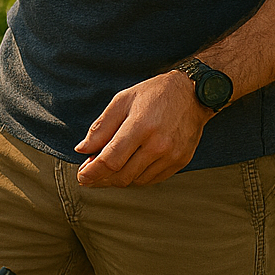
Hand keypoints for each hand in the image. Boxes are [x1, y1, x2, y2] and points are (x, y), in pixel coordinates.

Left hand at [73, 71, 212, 187]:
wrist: (193, 94)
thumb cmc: (154, 94)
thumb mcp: (122, 101)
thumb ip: (101, 127)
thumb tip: (82, 149)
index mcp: (141, 127)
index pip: (111, 160)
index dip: (92, 172)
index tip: (82, 176)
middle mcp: (158, 145)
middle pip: (122, 175)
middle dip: (101, 179)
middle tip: (90, 175)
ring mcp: (171, 156)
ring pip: (136, 180)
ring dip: (118, 180)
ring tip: (107, 170)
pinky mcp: (180, 162)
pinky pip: (152, 180)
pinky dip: (136, 178)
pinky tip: (127, 169)